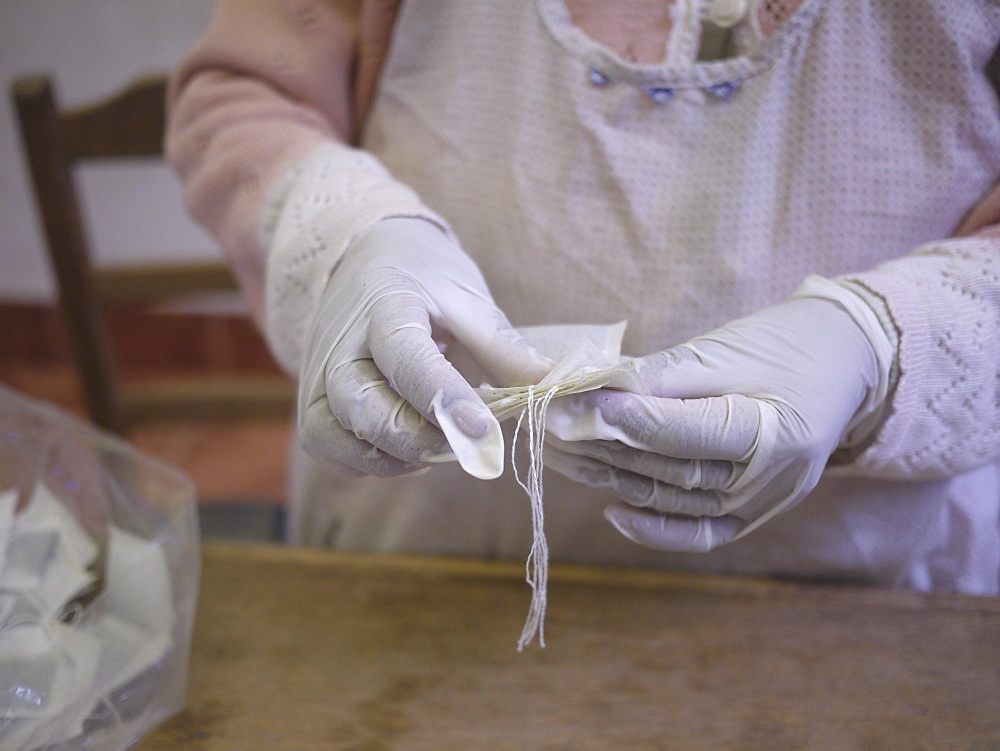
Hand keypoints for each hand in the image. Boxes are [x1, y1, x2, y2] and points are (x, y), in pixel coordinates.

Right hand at [298, 217, 548, 478]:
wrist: (366, 258)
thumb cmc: (425, 280)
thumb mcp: (468, 298)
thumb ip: (502, 346)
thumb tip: (547, 385)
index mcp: (385, 304)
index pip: (407, 357)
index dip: (444, 397)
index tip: (483, 430)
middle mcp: (340, 344)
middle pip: (361, 406)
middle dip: (417, 438)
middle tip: (467, 445)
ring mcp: (319, 376)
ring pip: (337, 435)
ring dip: (394, 455)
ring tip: (441, 446)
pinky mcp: (311, 404)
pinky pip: (329, 449)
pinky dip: (370, 462)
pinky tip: (409, 451)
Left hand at [543, 277, 894, 551]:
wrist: (846, 364)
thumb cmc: (785, 343)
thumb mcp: (725, 349)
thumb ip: (660, 377)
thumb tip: (590, 391)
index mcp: (774, 430)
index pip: (679, 432)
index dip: (617, 418)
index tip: (564, 402)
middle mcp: (771, 479)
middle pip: (667, 469)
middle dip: (598, 445)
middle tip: (545, 424)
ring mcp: (763, 504)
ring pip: (671, 499)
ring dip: (608, 477)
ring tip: (557, 453)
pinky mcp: (753, 514)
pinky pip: (698, 533)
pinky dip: (654, 527)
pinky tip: (611, 509)